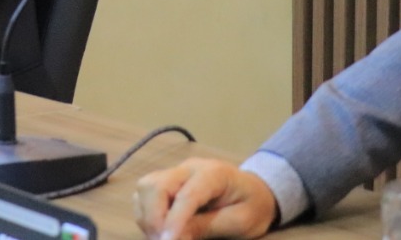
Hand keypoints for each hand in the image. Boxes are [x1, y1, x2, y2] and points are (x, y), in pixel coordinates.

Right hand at [135, 158, 277, 239]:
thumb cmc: (253, 207)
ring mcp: (175, 172)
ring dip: (147, 216)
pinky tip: (160, 228)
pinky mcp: (167, 180)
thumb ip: (207, 227)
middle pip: (155, 185)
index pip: (186, 195)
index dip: (174, 221)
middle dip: (153, 218)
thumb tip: (175, 238)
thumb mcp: (240, 222)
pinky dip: (146, 213)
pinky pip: (144, 194)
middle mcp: (188, 168)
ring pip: (145, 187)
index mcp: (213, 174)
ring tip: (161, 237)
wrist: (256, 191)